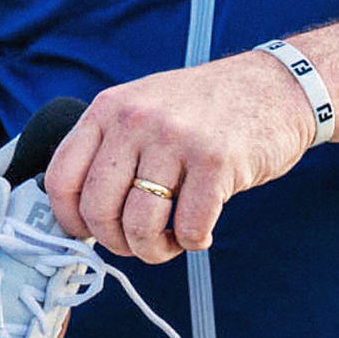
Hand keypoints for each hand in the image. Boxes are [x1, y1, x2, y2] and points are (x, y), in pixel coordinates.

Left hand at [44, 55, 318, 262]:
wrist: (276, 87)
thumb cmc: (205, 110)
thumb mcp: (144, 108)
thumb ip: (110, 149)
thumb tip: (78, 216)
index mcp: (109, 109)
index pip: (62, 179)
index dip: (69, 221)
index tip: (89, 235)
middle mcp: (136, 120)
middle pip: (98, 210)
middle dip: (115, 242)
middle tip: (138, 242)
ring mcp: (176, 139)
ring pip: (139, 226)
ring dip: (153, 250)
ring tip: (171, 240)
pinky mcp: (216, 162)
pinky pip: (188, 228)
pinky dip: (193, 242)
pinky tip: (201, 231)